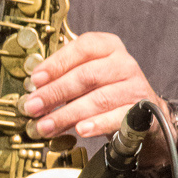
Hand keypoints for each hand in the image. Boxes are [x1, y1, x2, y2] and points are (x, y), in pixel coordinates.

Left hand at [21, 31, 171, 162]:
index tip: (35, 80)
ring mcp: (134, 86)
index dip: (57, 63)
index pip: (82, 48)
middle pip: (86, 75)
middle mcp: (123, 63)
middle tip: (33, 106)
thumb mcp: (86, 76)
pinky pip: (116, 117)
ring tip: (46, 125)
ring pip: (97, 99)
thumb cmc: (107, 90)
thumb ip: (63, 79)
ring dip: (67, 114)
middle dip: (55, 93)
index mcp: (108, 46)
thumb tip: (34, 92)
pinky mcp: (141, 110)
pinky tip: (80, 130)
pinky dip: (97, 124)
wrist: (144, 113)